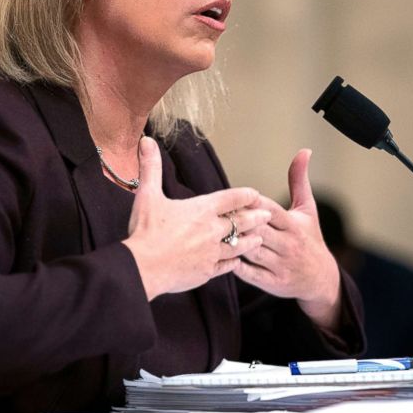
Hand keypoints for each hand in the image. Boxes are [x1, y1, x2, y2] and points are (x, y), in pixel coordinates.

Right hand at [123, 137, 269, 299]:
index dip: (245, 195)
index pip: (231, 198)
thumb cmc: (146, 231)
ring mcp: (212, 252)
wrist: (144, 268)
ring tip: (259, 238)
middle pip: (241, 221)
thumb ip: (151, 167)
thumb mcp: (147, 195)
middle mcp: (212, 230)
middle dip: (256, 217)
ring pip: (239, 245)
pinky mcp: (208, 271)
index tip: (254, 194)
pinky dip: (234, 261)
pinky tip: (237, 261)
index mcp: (202, 209)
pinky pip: (227, 265)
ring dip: (250, 240)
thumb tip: (146, 141)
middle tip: (268, 215)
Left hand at [233, 149, 342, 330]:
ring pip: (252, 251)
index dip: (252, 202)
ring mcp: (280, 265)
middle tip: (215, 211)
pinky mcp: (273, 283)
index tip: (235, 195)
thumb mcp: (307, 210)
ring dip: (233, 240)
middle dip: (238, 220)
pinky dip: (234, 265)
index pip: (270, 210)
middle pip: (258, 229)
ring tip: (213, 231)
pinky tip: (219, 255)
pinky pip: (249, 274)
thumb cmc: (310, 238)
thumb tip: (304, 151)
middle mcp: (288, 245)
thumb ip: (299, 180)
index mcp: (293, 225)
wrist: (322, 279)